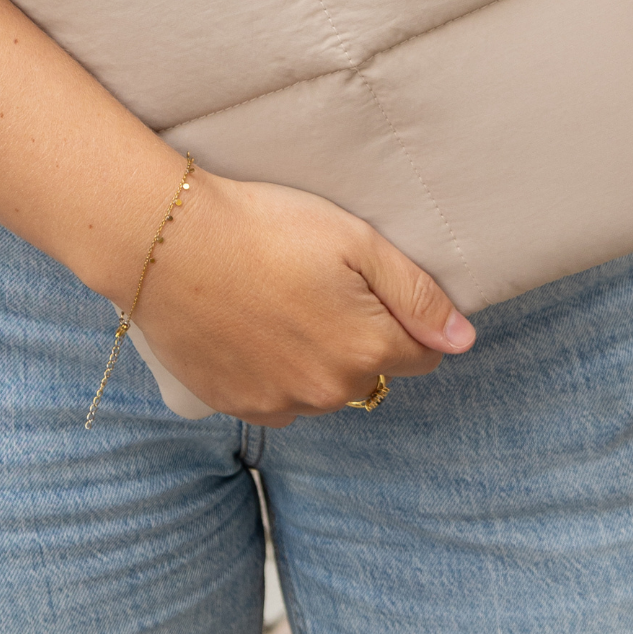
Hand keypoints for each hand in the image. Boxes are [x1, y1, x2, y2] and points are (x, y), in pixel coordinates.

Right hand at [131, 171, 474, 426]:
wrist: (170, 242)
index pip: (422, 355)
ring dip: (314, 360)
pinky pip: (276, 399)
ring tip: (278, 304)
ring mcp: (279, 403)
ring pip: (322, 389)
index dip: (405, 319)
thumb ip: (416, 295)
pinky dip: (272, 372)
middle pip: (371, 374)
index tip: (370, 288)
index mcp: (367, 350)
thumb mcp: (356, 242)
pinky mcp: (235, 405)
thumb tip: (462, 339)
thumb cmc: (265, 228)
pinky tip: (250, 328)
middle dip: (359, 338)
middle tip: (317, 285)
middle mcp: (328, 391)